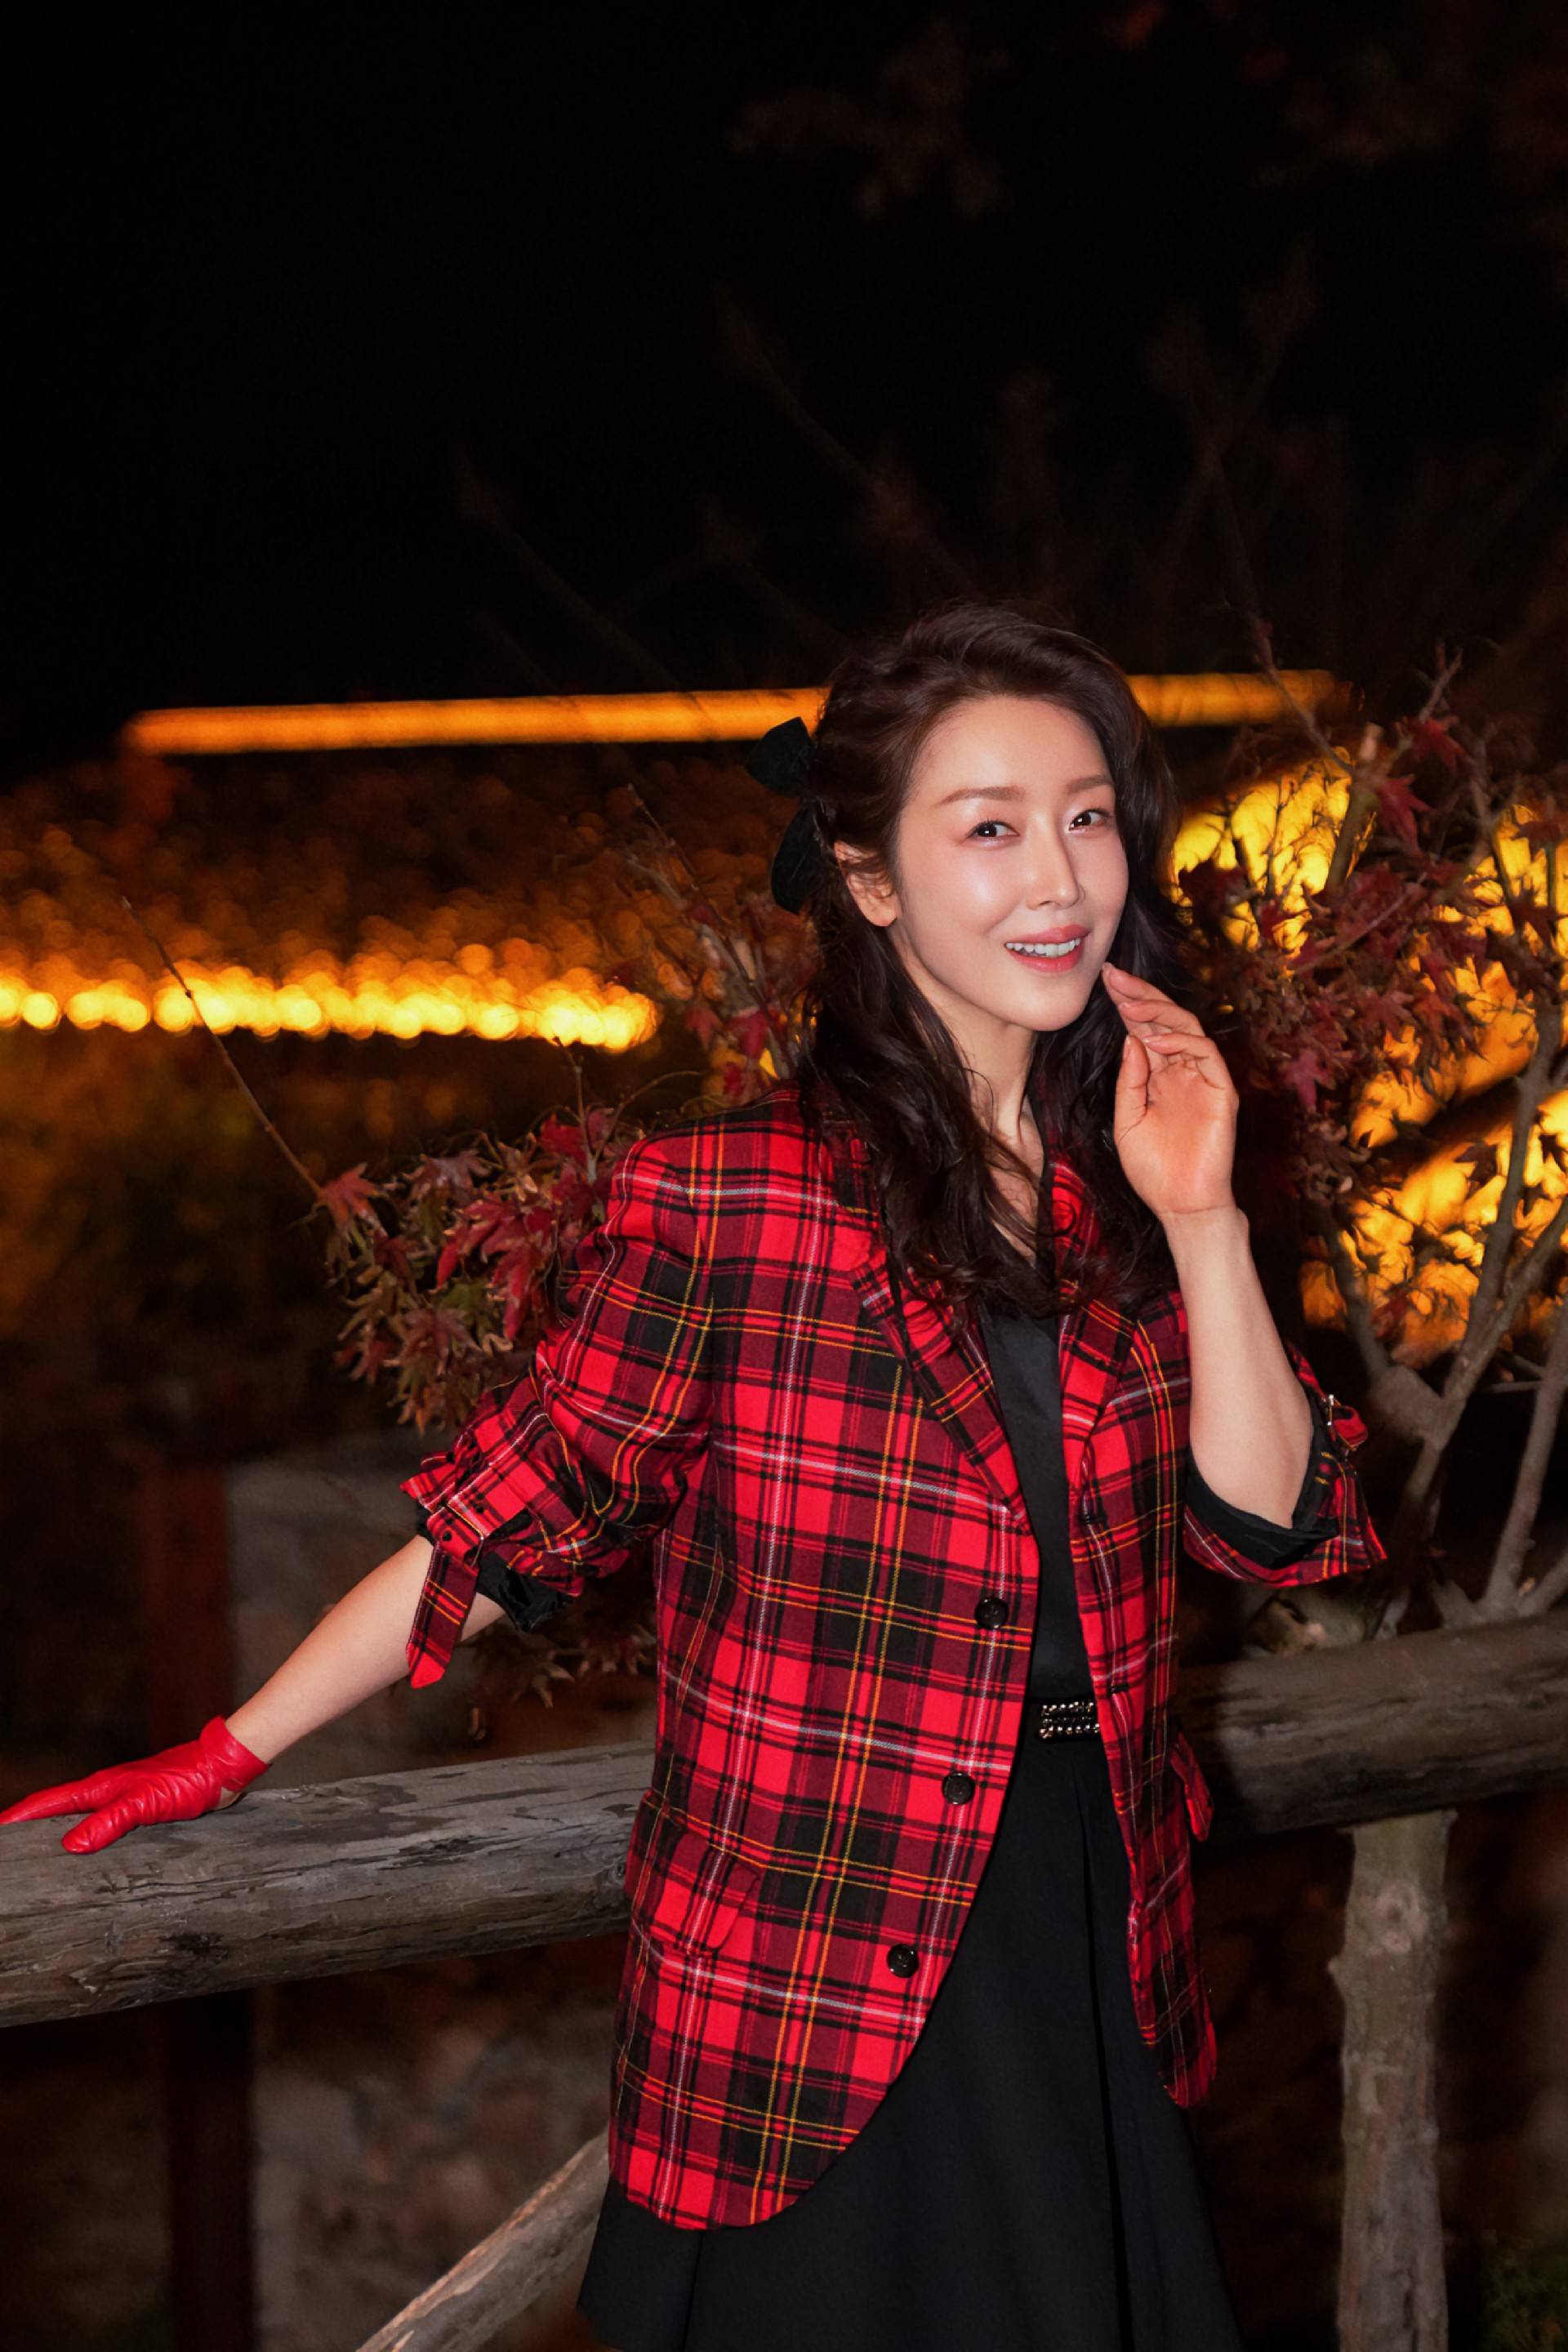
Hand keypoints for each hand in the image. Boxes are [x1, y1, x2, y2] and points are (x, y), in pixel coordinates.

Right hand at [0, 1717, 267, 1853]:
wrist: (222, 1769)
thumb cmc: (187, 1779)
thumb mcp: (143, 1804)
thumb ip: (108, 1823)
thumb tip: (70, 1846)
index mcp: (99, 1788)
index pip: (47, 1804)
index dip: (18, 1817)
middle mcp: (107, 1792)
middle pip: (58, 1812)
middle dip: (32, 1829)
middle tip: (12, 1852)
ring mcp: (123, 1799)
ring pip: (82, 1819)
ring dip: (61, 1835)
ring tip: (42, 1859)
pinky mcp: (142, 1809)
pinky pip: (106, 1826)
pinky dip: (92, 1839)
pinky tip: (94, 1855)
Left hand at [1100, 959, 1238, 1223]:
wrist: (1179, 1205)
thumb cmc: (1153, 1169)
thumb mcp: (1127, 1119)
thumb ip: (1130, 1080)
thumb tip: (1131, 1039)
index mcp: (1160, 1077)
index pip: (1145, 1030)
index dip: (1128, 1004)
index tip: (1105, 982)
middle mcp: (1183, 1072)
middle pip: (1166, 1021)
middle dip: (1140, 995)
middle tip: (1113, 976)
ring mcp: (1204, 1079)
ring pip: (1187, 1028)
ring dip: (1157, 1012)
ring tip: (1127, 1004)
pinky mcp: (1222, 1091)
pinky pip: (1206, 1054)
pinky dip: (1180, 1042)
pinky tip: (1152, 1039)